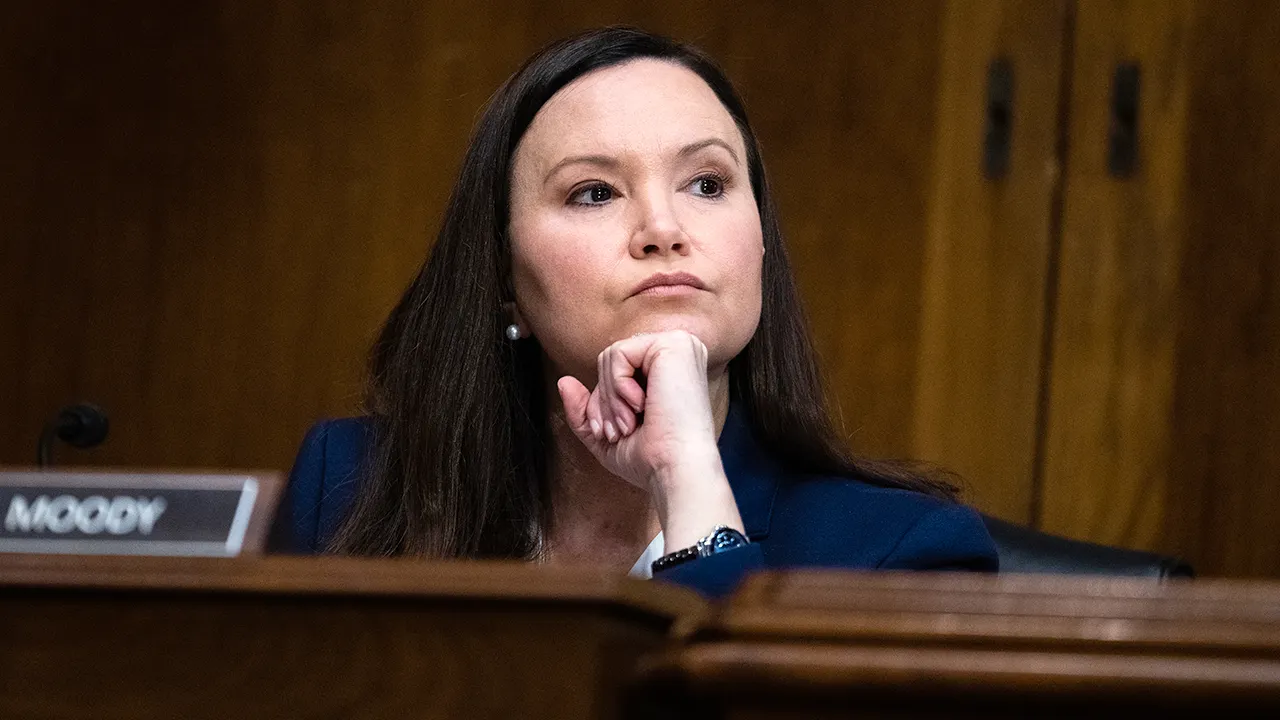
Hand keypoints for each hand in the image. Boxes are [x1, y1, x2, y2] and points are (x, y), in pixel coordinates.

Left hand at [557, 330, 744, 550]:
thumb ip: (584, 410)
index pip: (617, 371)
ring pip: (611, 356)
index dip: (604, 403)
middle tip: (621, 431)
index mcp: (671, 370)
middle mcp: (678, 353)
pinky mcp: (673, 345)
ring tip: (630, 423)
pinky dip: (618, 385)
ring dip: (611, 398)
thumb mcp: (607, 436)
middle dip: (604, 401)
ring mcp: (679, 345)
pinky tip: (641, 406)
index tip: (614, 434)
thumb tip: (563, 381)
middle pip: (611, 362)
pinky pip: (618, 353)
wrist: (675, 471)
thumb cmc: (650, 460)